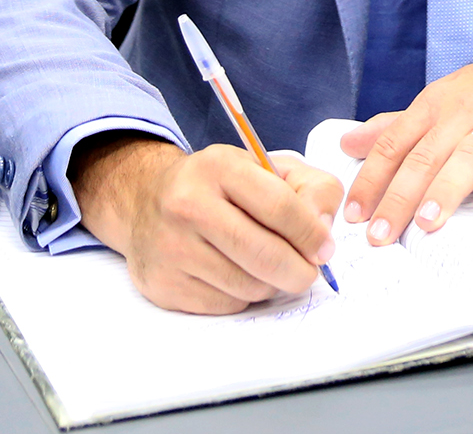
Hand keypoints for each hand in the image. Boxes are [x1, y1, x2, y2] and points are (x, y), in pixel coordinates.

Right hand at [70, 134, 343, 314]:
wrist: (146, 201)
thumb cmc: (220, 186)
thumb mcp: (266, 167)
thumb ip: (311, 188)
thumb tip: (323, 235)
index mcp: (218, 167)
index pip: (280, 206)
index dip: (312, 233)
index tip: (325, 248)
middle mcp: (188, 204)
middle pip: (265, 255)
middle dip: (300, 271)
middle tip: (309, 271)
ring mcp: (172, 247)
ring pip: (249, 286)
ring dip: (270, 284)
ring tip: (266, 266)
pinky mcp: (164, 284)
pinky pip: (226, 305)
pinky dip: (242, 297)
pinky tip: (235, 274)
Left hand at [339, 41, 472, 243]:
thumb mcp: (438, 103)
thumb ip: (395, 128)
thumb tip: (346, 145)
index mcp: (434, 105)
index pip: (394, 143)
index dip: (371, 179)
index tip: (353, 214)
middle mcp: (464, 111)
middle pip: (426, 155)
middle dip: (399, 196)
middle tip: (380, 233)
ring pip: (470, 156)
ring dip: (447, 190)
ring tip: (427, 223)